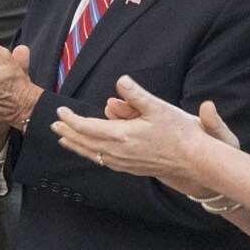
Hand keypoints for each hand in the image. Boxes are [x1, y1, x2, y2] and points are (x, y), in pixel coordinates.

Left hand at [52, 77, 237, 190]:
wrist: (195, 160)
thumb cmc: (179, 132)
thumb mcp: (158, 108)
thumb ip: (136, 95)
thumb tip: (120, 80)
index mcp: (120, 134)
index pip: (85, 126)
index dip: (70, 118)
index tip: (60, 111)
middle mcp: (116, 151)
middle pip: (83, 141)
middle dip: (67, 132)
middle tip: (54, 124)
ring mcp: (122, 162)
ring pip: (90, 153)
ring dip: (75, 144)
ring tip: (63, 138)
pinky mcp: (129, 168)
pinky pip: (101, 161)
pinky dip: (89, 154)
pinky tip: (89, 151)